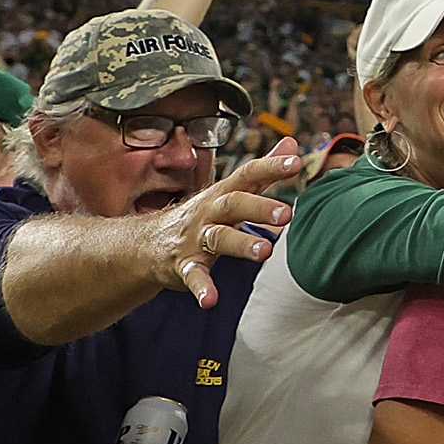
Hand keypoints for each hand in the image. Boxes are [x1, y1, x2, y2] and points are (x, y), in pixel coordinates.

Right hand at [152, 148, 300, 306]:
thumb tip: (293, 143)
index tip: (296, 162)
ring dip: (241, 244)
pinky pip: (192, 276)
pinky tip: (210, 300)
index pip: (248, 174)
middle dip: (260, 207)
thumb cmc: (202, 214)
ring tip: (264, 251)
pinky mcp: (183, 265)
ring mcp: (195, 239)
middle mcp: (209, 212)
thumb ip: (262, 172)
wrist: (147, 242)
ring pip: (218, 238)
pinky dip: (201, 288)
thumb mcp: (230, 190)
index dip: (271, 167)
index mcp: (224, 193)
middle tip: (287, 213)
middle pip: (234, 204)